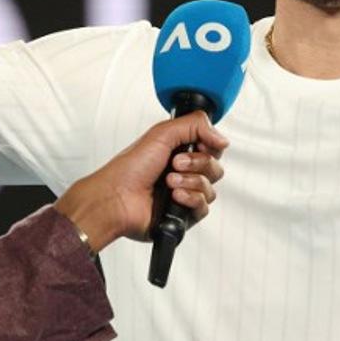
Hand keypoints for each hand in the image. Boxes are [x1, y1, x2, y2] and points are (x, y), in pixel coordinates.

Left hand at [53, 112, 227, 251]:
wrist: (116, 198)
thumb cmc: (130, 168)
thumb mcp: (163, 133)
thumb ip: (195, 125)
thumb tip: (222, 139)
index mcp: (179, 151)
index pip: (212, 147)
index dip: (208, 145)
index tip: (197, 144)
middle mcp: (184, 172)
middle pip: (214, 167)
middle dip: (197, 163)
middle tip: (175, 163)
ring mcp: (184, 194)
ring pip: (210, 187)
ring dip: (190, 182)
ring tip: (169, 182)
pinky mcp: (184, 215)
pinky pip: (204, 207)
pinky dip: (190, 199)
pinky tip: (174, 197)